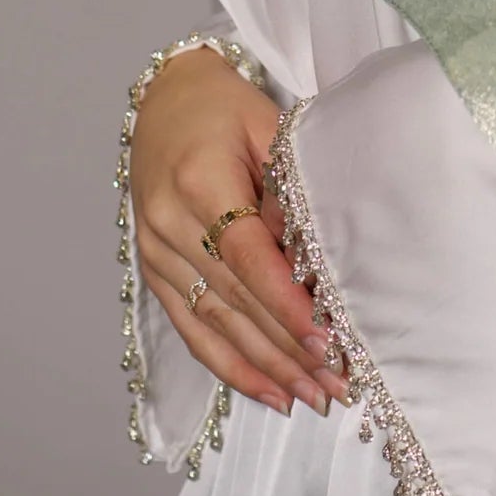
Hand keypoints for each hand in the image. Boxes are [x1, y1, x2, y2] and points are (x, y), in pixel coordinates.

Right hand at [130, 47, 350, 418]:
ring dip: (267, 368)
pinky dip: (232, 367)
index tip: (328, 340)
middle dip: (289, 349)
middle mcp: (168, 225)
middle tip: (340, 383)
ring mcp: (156, 253)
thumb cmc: (224, 106)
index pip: (246, 257)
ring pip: (216, 325)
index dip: (286, 304)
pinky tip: (270, 392)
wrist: (165, 97)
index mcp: (198, 182)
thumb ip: (285, 188)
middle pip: (235, 301)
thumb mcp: (264, 124)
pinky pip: (193, 330)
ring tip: (315, 397)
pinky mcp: (155, 272)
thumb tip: (312, 259)